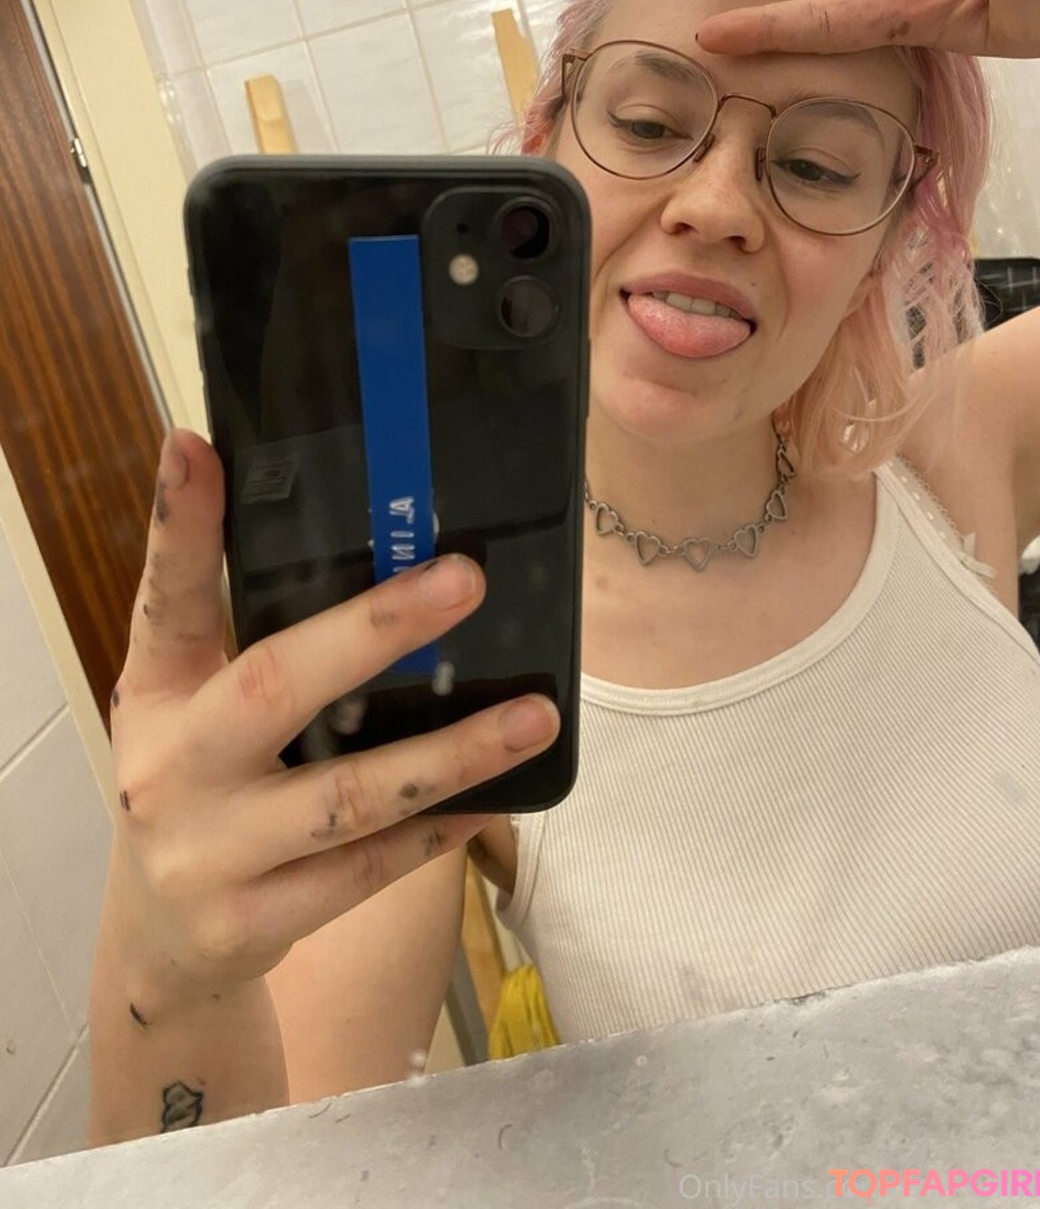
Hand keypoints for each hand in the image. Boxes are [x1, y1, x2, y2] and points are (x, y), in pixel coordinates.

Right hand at [108, 431, 557, 998]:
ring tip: (536, 714)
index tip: (195, 446)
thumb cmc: (198, 787)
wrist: (163, 940)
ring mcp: (212, 853)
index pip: (165, 600)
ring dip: (450, 754)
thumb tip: (314, 523)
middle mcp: (172, 768)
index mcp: (154, 695)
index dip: (177, 525)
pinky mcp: (255, 922)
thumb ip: (239, 626)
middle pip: (272, 689)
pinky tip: (497, 799)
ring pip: (347, 798)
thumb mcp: (191, 703)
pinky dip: (436, 832)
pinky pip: (367, 872)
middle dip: (373, 631)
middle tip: (466, 579)